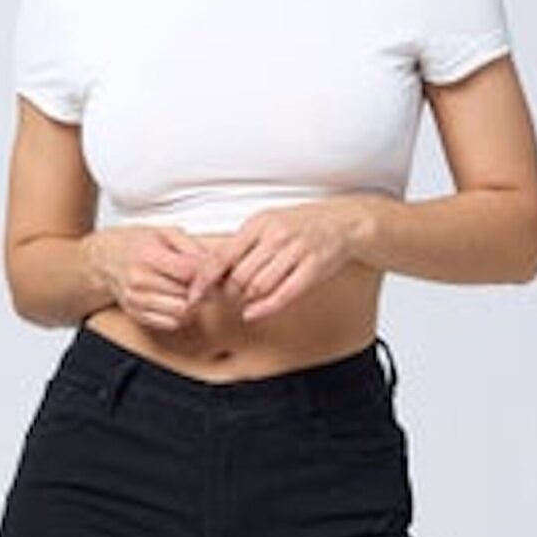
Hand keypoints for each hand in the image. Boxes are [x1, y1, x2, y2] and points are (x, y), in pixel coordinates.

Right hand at [87, 225, 212, 331]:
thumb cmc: (136, 243)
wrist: (105, 259)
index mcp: (148, 256)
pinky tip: (178, 301)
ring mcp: (136, 301)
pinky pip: (170, 324)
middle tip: (203, 282)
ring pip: (181, 313)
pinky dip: (181, 315)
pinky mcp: (136, 315)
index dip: (206, 273)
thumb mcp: (164, 233)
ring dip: (192, 305)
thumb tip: (213, 263)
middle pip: (187, 294)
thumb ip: (191, 246)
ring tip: (190, 291)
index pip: (189, 272)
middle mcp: (139, 281)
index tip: (209, 270)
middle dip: (201, 289)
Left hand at [184, 199, 372, 320]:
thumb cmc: (300, 226)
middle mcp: (276, 236)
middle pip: (238, 277)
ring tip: (246, 300)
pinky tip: (253, 313)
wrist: (342, 223)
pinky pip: (282, 295)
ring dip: (246, 300)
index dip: (204, 280)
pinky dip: (263, 308)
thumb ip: (242, 246)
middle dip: (228, 293)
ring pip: (257, 287)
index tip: (193, 296)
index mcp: (259, 224)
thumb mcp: (266, 225)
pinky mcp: (313, 268)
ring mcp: (296, 251)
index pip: (222, 256)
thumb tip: (210, 270)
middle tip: (226, 298)